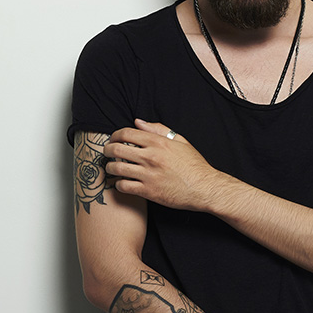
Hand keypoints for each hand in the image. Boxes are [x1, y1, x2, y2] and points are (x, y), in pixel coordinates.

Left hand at [104, 119, 221, 210]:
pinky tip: (122, 183)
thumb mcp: (180, 141)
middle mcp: (150, 157)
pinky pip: (123, 186)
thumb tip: (138, 122)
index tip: (113, 139)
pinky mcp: (148, 191)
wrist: (204, 188)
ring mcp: (148, 174)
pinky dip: (118, 184)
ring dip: (110, 167)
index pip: (126, 133)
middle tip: (107, 153)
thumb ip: (159, 129)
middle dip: (107, 150)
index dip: (115, 135)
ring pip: (116, 168)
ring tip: (112, 168)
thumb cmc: (194, 165)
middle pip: (116, 149)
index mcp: (158, 142)